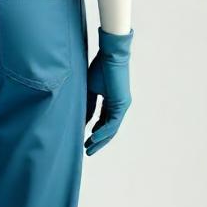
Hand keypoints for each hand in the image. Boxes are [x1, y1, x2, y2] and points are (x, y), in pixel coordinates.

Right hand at [85, 27, 132, 155]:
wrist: (110, 55)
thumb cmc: (100, 67)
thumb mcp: (90, 90)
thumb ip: (88, 105)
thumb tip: (84, 121)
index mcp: (112, 102)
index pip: (104, 121)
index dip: (95, 132)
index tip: (84, 140)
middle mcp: (119, 106)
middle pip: (109, 129)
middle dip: (98, 141)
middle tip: (88, 151)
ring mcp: (122, 106)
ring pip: (111, 129)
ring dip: (100, 140)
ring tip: (89, 149)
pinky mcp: (121, 104)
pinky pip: (112, 123)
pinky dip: (103, 132)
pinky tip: (93, 138)